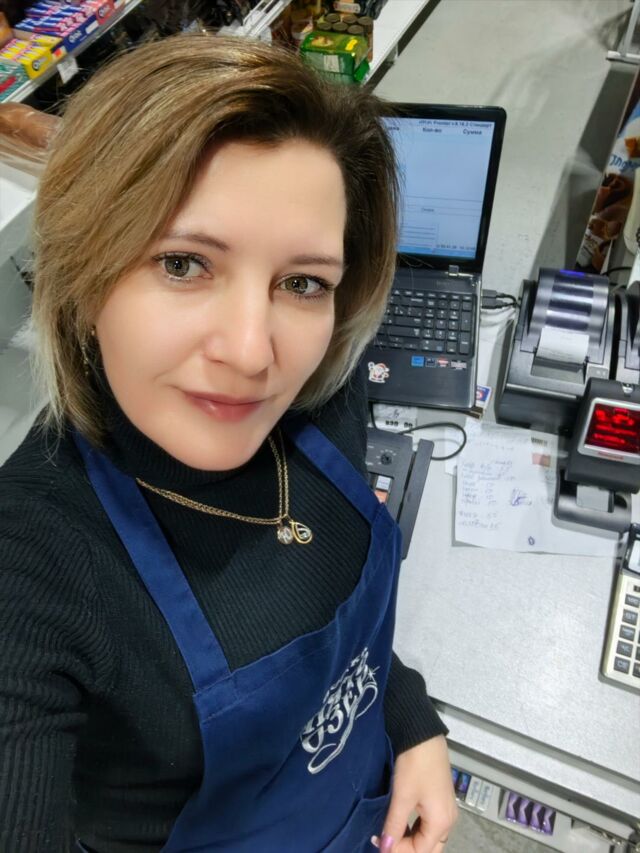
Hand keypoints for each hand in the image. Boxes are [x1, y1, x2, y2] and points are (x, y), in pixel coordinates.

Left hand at [371, 735, 457, 852]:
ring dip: (410, 839)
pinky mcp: (440, 798)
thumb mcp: (402, 797)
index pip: (420, 851)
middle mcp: (448, 819)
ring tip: (389, 832)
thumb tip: (384, 847)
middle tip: (385, 841)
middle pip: (429, 848)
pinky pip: (430, 823)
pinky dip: (415, 828)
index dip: (398, 851)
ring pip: (429, 837)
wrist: (423, 734)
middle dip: (407, 849)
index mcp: (441, 822)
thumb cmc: (414, 766)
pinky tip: (400, 822)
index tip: (378, 842)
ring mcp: (446, 808)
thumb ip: (394, 826)